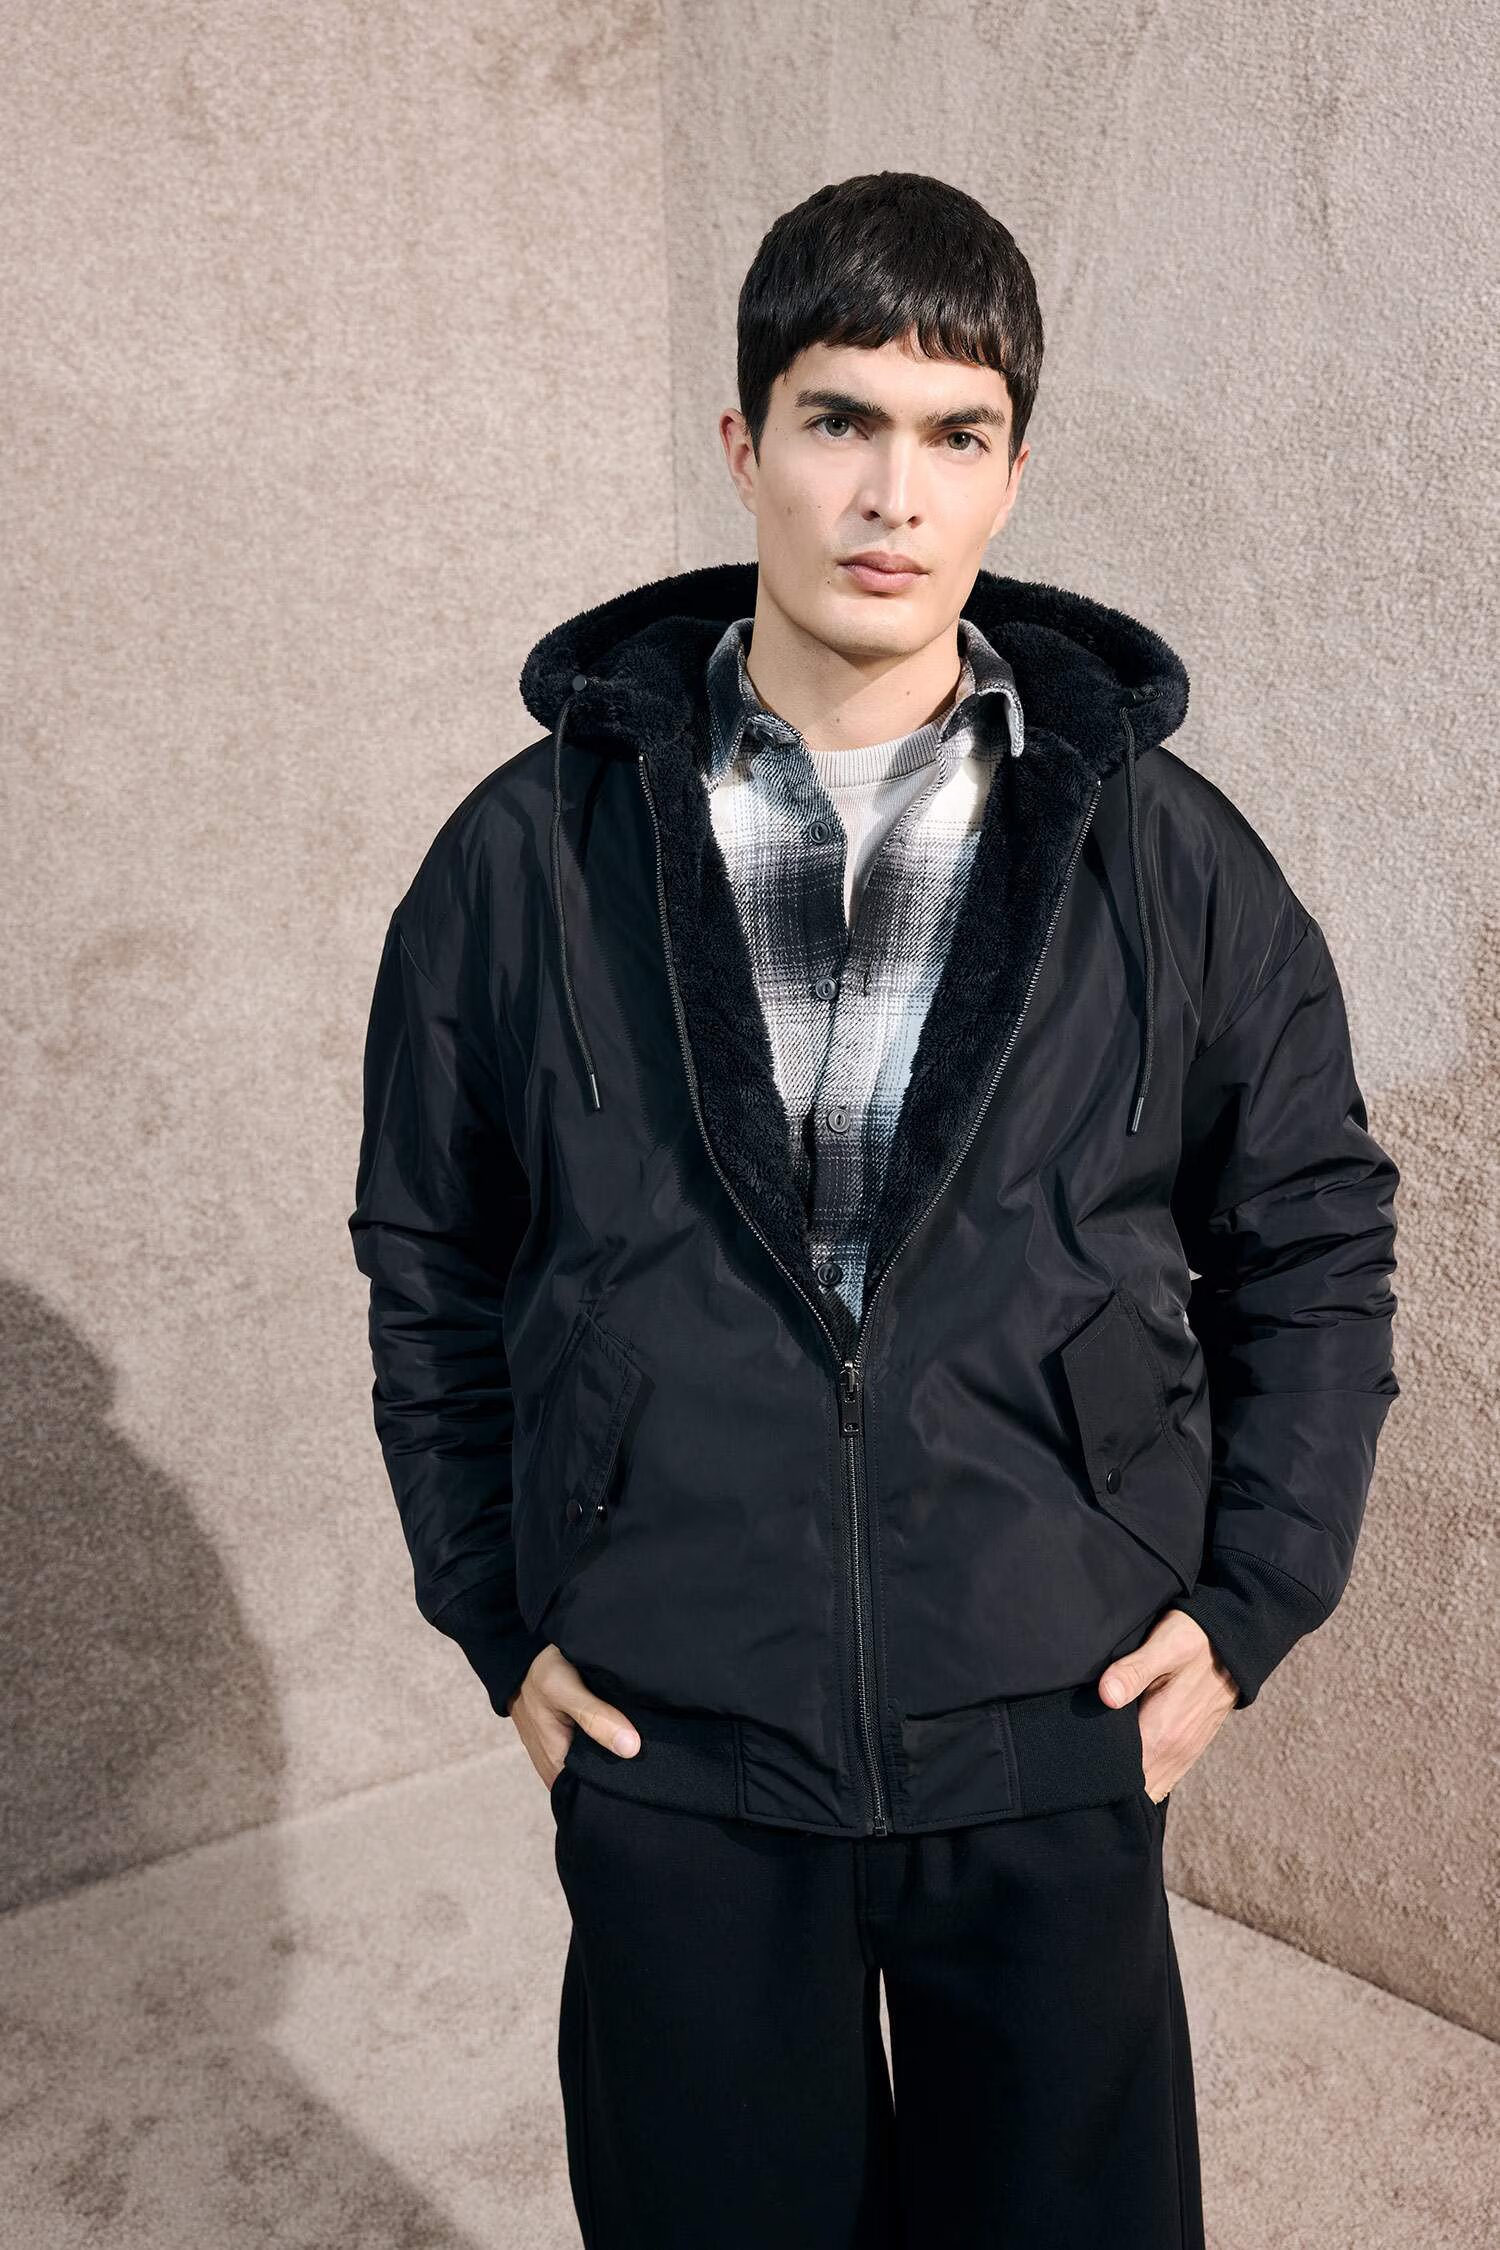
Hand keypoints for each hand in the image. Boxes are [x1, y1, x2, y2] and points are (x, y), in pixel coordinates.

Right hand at [504, 1644, 641, 1788]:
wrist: (518, 1658)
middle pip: (600, 1782)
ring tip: (644, 1741)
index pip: (597, 1794)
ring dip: (618, 1754)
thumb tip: (631, 1748)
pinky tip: (626, 1730)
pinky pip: (595, 1752)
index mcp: (556, 1768)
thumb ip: (595, 1717)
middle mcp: (559, 1769)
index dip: (623, 1784)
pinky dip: (610, 1743)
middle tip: (651, 1751)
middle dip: (625, 1769)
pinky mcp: (570, 1743)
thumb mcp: (564, 1689)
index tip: (647, 1769)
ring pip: (600, 1767)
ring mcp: (564, 1757)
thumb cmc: (538, 1674)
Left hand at [1096, 1609, 1239, 1799]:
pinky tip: (1124, 1763)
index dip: (1099, 1782)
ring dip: (1127, 1785)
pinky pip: (1164, 1775)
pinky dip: (1144, 1777)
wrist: (1235, 1639)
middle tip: (1080, 1772)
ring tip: (1098, 1772)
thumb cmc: (1195, 1639)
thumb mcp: (1162, 1647)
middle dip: (1109, 1788)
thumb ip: (1133, 1672)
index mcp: (1163, 1735)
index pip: (1124, 1780)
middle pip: (1136, 1789)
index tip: (1077, 1771)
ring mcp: (1184, 1751)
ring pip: (1150, 1786)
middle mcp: (1176, 1752)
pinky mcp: (1189, 1745)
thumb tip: (1105, 1696)